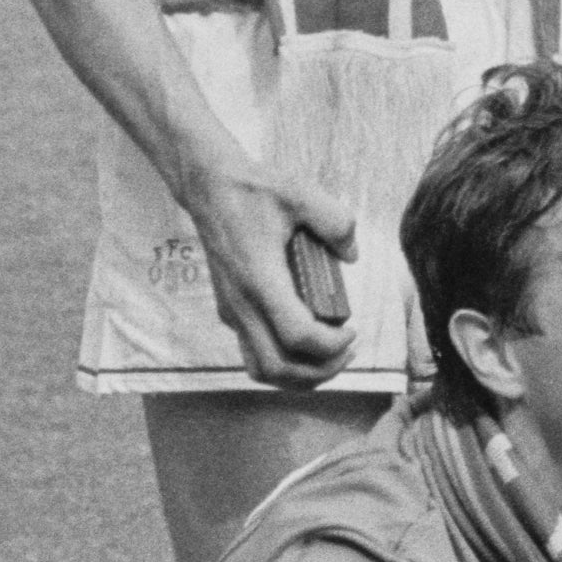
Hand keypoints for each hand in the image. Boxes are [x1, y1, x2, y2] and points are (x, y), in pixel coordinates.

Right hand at [192, 162, 359, 383]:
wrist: (209, 187)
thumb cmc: (254, 190)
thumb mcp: (301, 194)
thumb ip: (336, 222)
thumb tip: (351, 256)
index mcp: (260, 281)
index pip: (296, 337)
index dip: (330, 346)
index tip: (353, 330)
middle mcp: (242, 304)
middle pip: (277, 367)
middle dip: (319, 371)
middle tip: (348, 351)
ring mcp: (233, 310)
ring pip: (261, 368)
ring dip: (299, 373)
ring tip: (331, 354)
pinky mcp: (231, 309)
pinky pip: (255, 351)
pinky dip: (284, 360)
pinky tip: (309, 341)